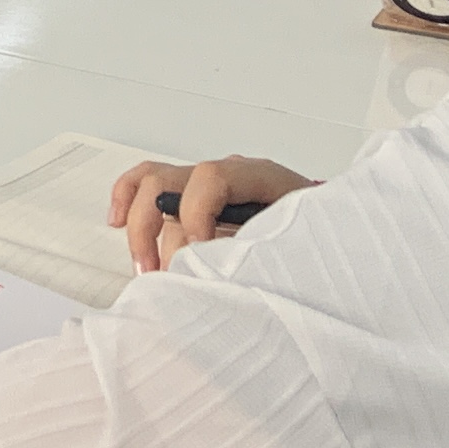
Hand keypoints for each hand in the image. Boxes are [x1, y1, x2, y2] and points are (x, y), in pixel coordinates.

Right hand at [109, 155, 317, 272]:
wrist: (331, 242)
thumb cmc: (319, 243)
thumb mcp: (297, 245)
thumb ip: (254, 251)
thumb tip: (204, 265)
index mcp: (259, 177)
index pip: (211, 177)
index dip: (196, 215)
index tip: (198, 253)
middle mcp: (226, 174)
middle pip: (169, 180)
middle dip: (155, 230)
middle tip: (161, 273)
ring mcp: (206, 183)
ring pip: (152, 185)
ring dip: (140, 228)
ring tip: (145, 267)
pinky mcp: (194, 199)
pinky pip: (147, 186)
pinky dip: (128, 202)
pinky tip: (117, 222)